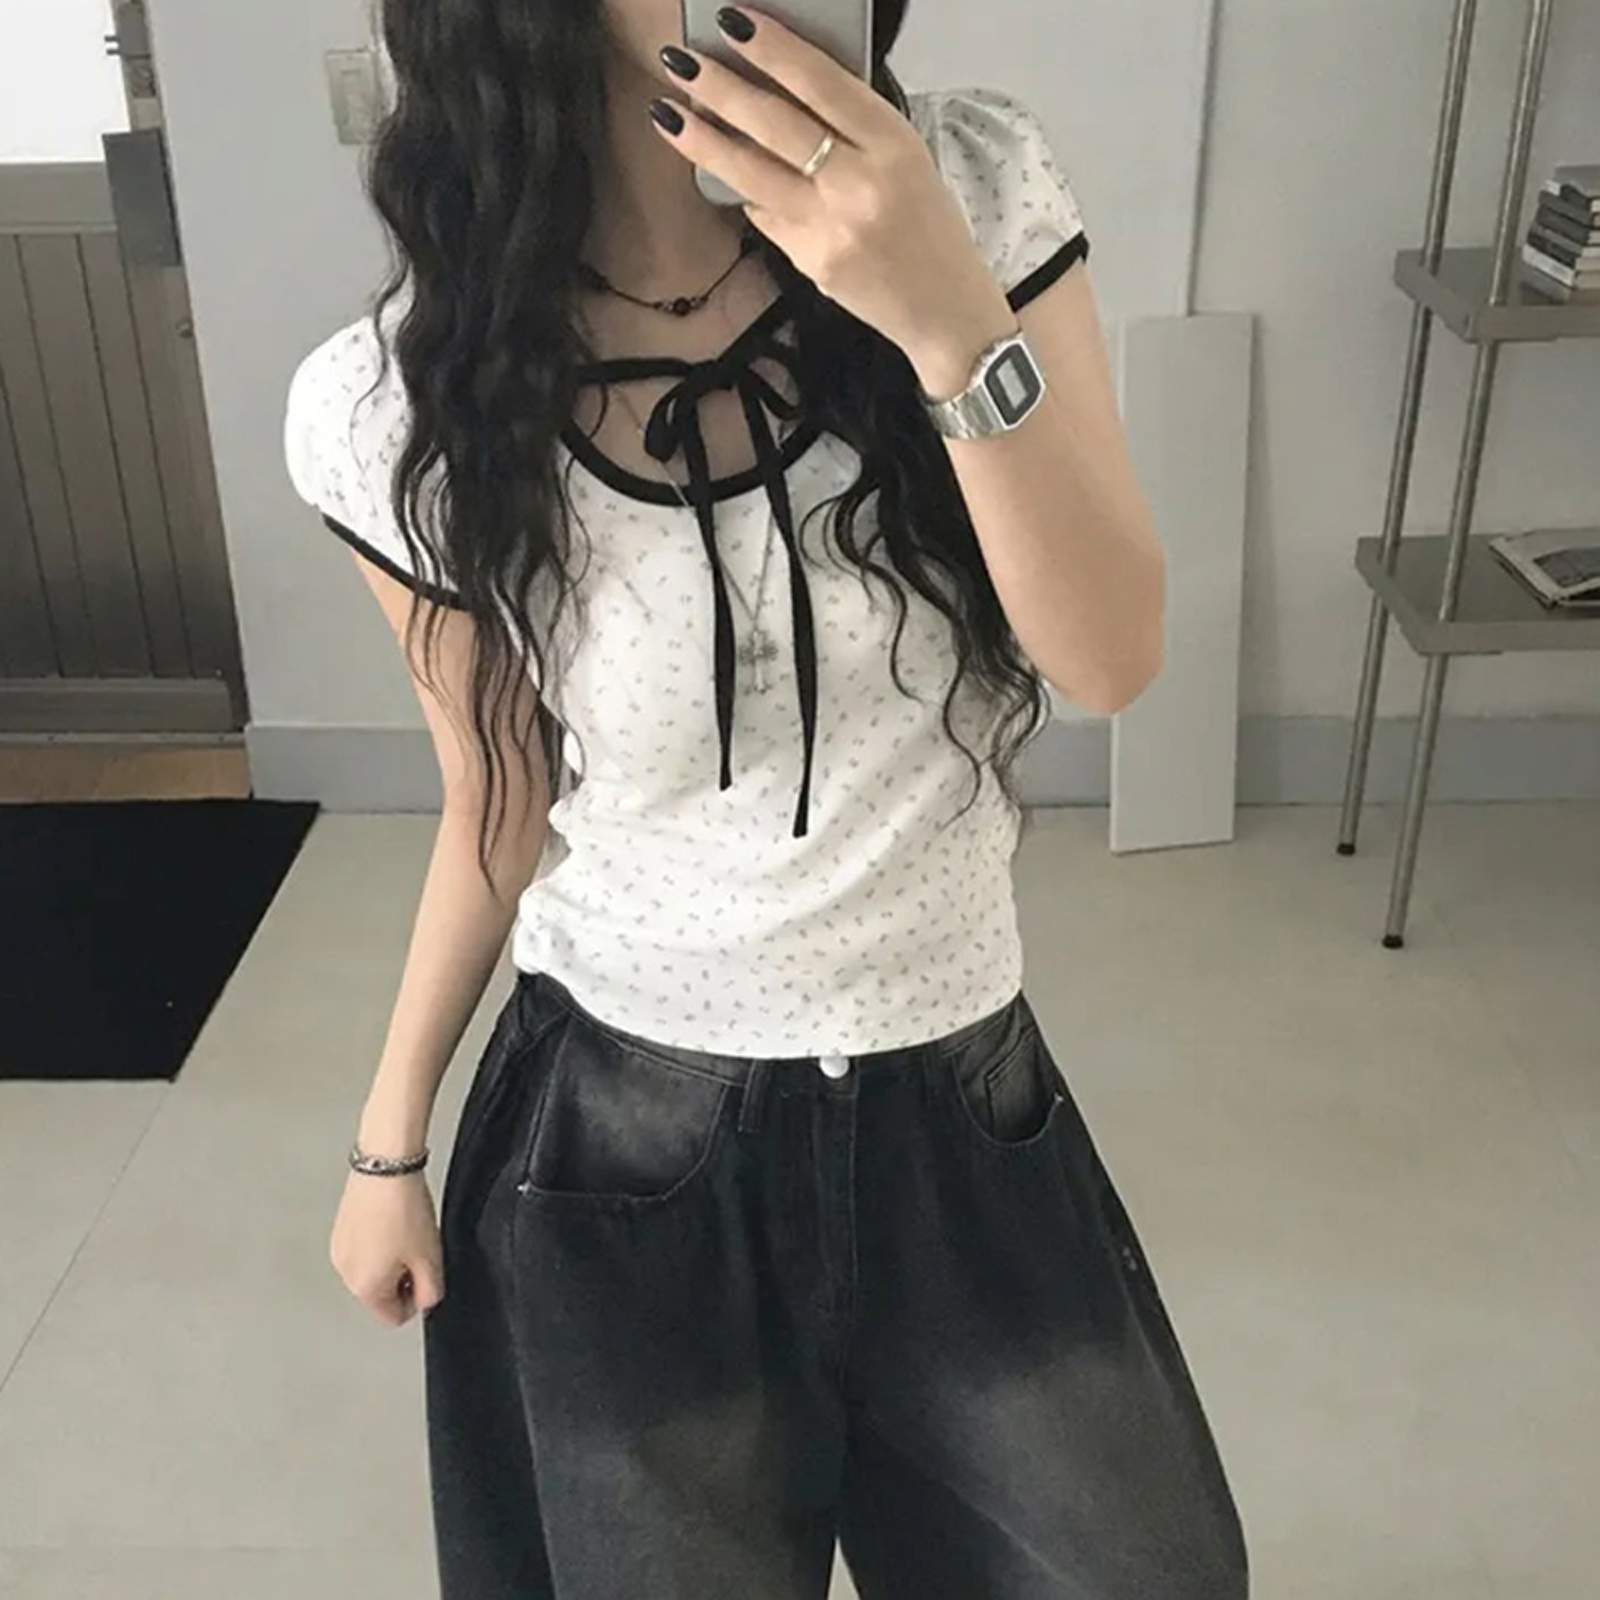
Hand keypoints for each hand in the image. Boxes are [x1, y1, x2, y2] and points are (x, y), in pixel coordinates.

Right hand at [329, 1168, 444, 1326]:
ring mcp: (339, 1249)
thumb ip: (431, 1291)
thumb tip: (426, 1301)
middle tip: (418, 1248)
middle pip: (381, 1292)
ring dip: (391, 1257)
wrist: (385, 1167)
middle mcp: (345, 1273)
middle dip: (403, 1276)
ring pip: (372, 1268)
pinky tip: (392, 1219)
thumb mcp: (431, 1258)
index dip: (416, 1299)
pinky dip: (379, 1240)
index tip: (425, 1276)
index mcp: (365, 1288)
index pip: (393, 1317)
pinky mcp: (340, 1228)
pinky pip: (364, 1246)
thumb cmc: (404, 1210)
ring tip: (405, 1230)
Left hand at [651, 6, 1014, 373]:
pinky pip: (766, 216)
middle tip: (679, 61)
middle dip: (719, 87)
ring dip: (703, 140)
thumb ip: (852, 130)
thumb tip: (782, 93)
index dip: (772, 48)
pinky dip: (747, 193)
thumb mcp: (907, 161)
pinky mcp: (811, 263)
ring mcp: (831, 227)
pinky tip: (727, 175)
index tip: (731, 21)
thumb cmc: (929, 229)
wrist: (945, 311)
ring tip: (667, 114)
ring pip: (752, 173)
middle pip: (775, 124)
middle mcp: (860, 183)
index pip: (820, 82)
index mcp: (892, 143)